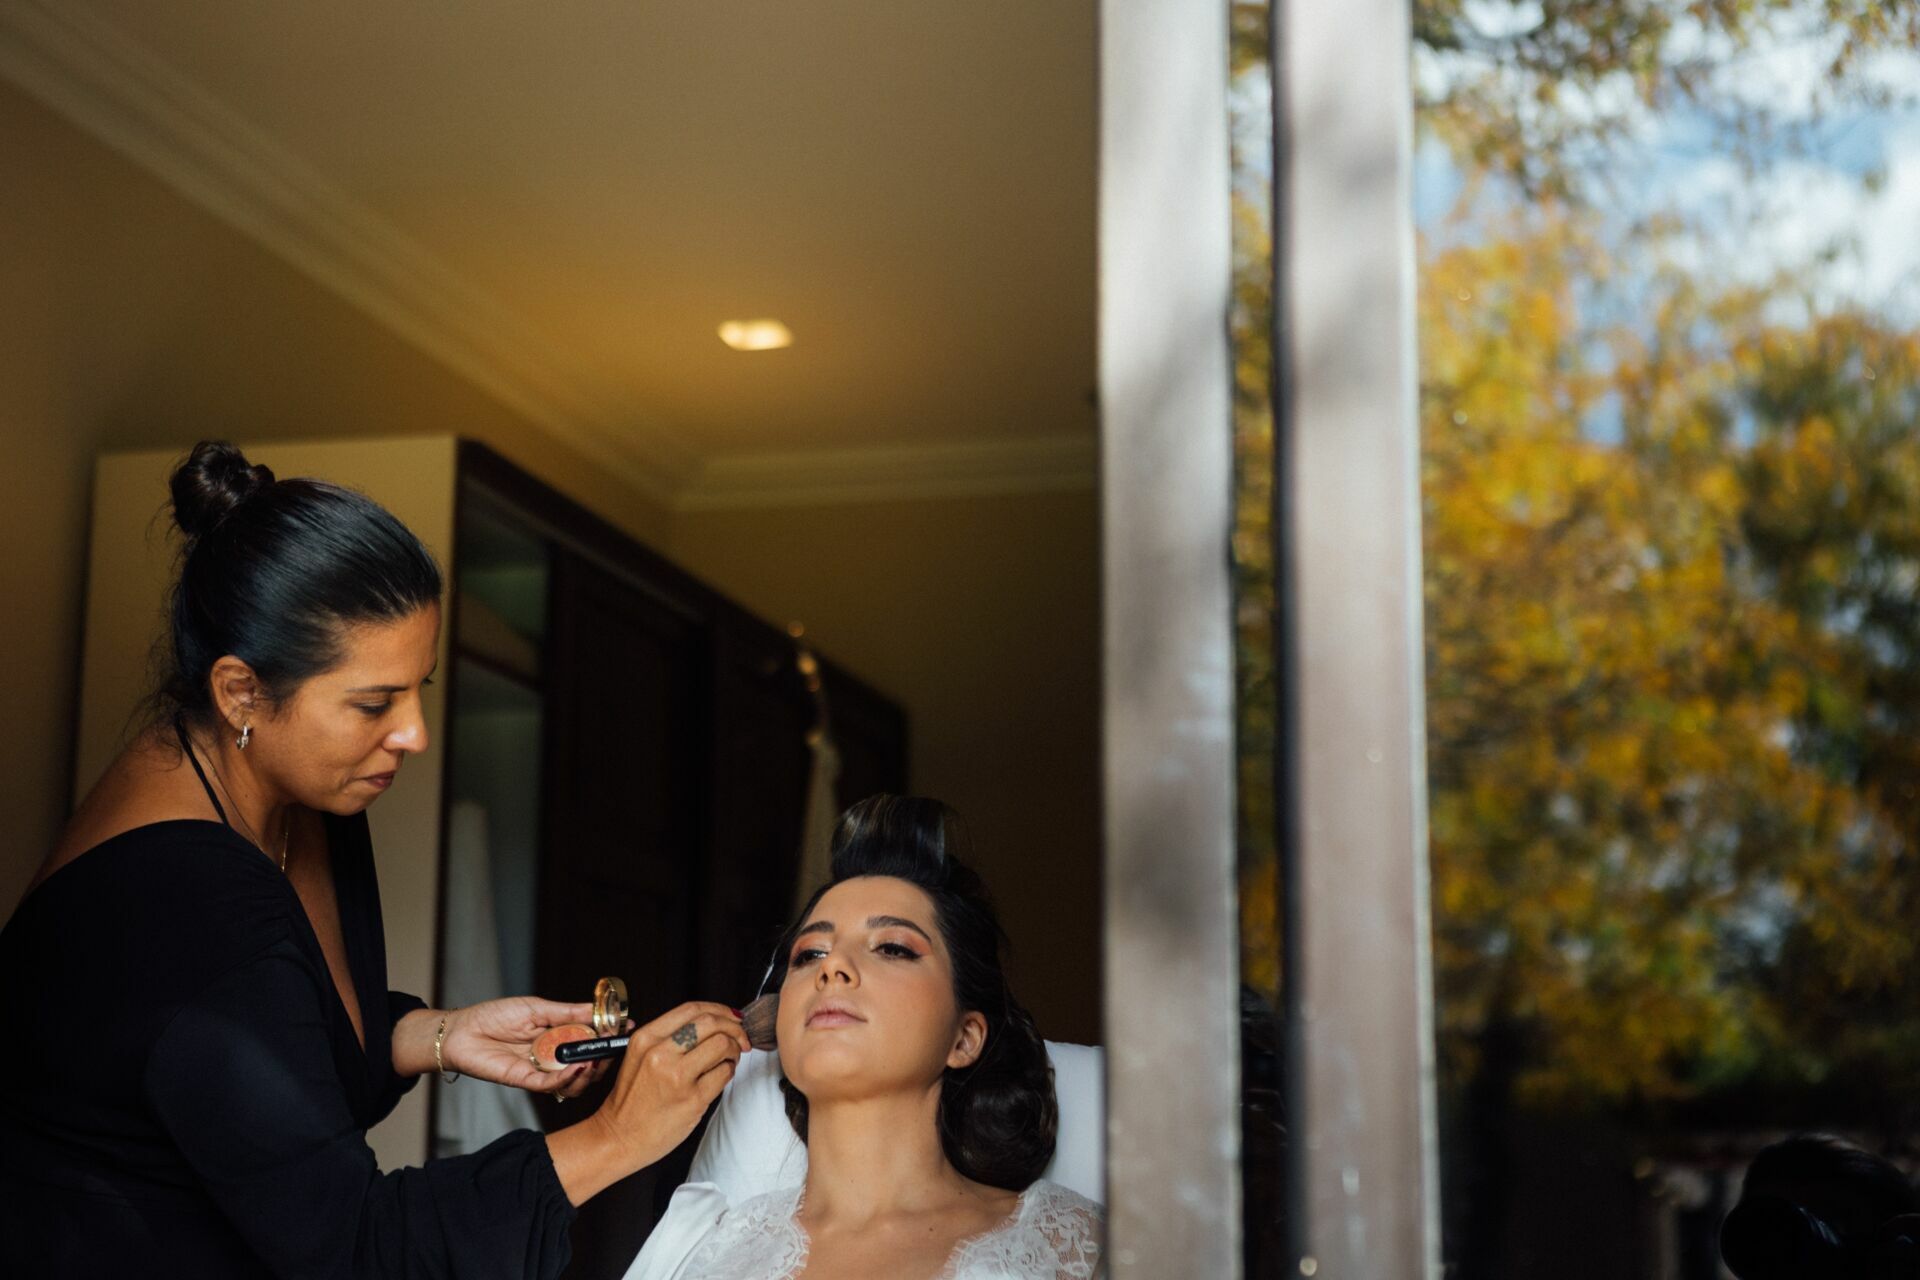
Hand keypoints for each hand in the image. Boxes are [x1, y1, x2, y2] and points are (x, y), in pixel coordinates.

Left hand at [441, 996, 616, 1099]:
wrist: (461, 1031)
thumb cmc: (494, 1016)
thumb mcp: (537, 1008)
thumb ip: (567, 1013)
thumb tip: (596, 1011)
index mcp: (557, 1038)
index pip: (591, 1042)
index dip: (609, 1037)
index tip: (628, 1028)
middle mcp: (553, 1058)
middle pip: (588, 1067)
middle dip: (605, 1059)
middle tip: (613, 1048)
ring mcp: (541, 1071)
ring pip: (574, 1082)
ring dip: (589, 1073)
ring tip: (596, 1059)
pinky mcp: (525, 1081)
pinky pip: (552, 1086)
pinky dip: (568, 1077)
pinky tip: (577, 1065)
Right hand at [589, 1001, 748, 1171]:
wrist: (619, 1137)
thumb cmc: (632, 1099)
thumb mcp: (639, 1056)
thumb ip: (669, 1037)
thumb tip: (712, 1023)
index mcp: (646, 1038)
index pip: (692, 1009)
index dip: (719, 1010)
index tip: (731, 1017)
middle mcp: (660, 1053)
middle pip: (711, 1023)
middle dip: (734, 1028)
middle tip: (740, 1038)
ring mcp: (677, 1076)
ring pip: (722, 1045)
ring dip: (734, 1050)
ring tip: (729, 1059)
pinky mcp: (692, 1099)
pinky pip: (725, 1074)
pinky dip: (730, 1071)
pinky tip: (721, 1076)